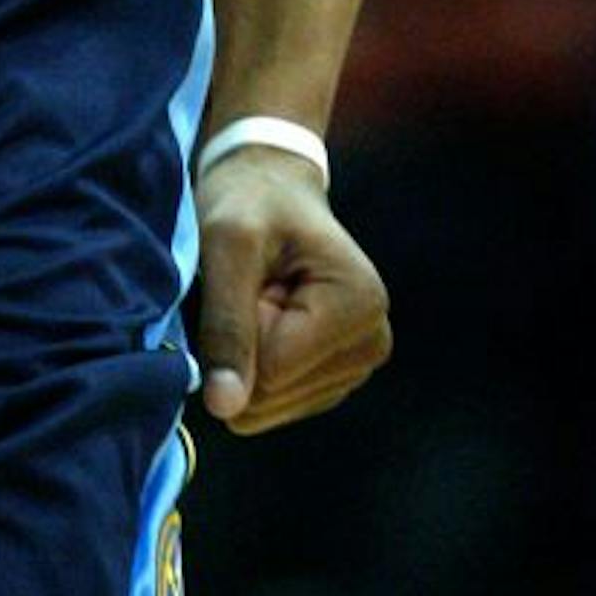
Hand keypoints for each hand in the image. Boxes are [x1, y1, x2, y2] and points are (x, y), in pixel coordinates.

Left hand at [192, 148, 391, 431]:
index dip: (238, 332)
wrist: (268, 187)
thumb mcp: (227, 244)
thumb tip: (223, 408)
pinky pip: (273, 403)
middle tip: (249, 288)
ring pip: (269, 406)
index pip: (273, 372)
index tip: (246, 279)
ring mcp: (355, 366)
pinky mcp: (333, 378)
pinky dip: (253, 366)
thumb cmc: (249, 202)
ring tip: (257, 298)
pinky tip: (263, 319)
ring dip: (245, 355)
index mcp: (360, 305)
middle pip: (273, 396)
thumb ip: (226, 325)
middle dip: (241, 347)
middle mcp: (371, 343)